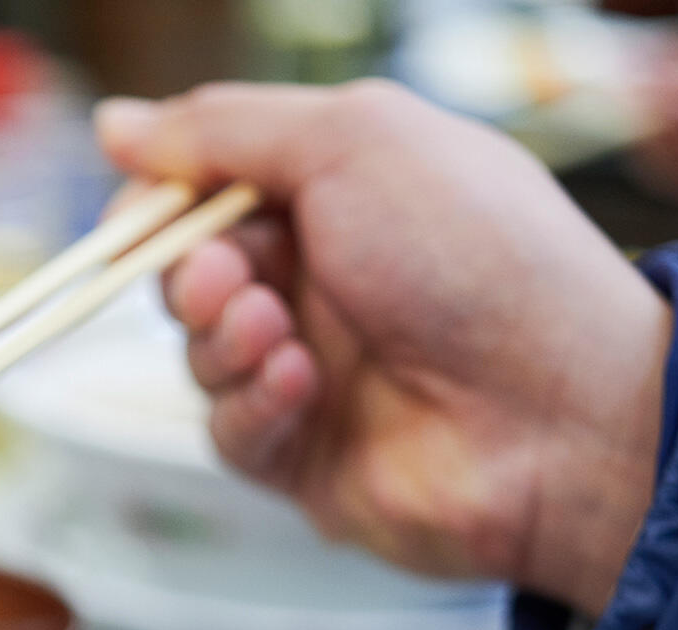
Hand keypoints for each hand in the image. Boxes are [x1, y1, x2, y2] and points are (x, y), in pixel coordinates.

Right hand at [95, 82, 671, 616]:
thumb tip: (116, 123)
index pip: (210, 190)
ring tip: (277, 331)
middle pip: (190, 274)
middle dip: (190, 271)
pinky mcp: (308, 457)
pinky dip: (253, 403)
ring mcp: (317, 374)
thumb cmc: (483, 260)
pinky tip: (302, 387)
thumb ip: (227, 129)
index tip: (143, 203)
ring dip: (222, 338)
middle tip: (228, 274)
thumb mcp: (355, 142)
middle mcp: (327, 283)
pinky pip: (231, 432)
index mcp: (344, 197)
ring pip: (201, 354)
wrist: (562, 412)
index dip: (165, 197)